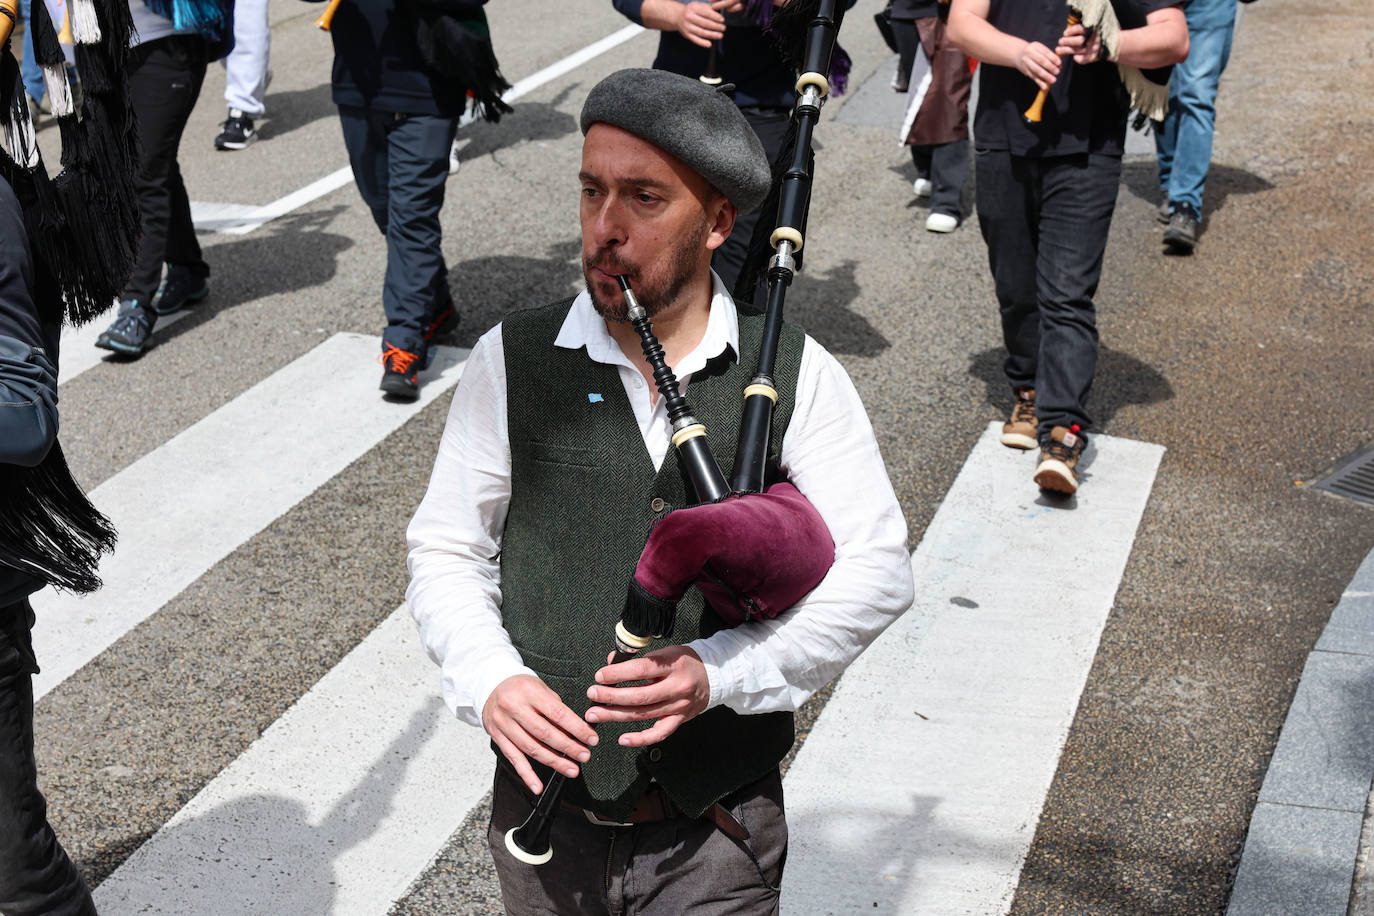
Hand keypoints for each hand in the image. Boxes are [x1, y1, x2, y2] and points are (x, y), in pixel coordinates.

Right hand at [482, 674, 598, 793]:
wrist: (490, 685)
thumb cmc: (520, 687)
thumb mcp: (540, 687)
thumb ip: (556, 707)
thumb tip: (576, 730)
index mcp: (529, 691)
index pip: (557, 713)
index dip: (577, 728)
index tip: (590, 738)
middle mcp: (514, 707)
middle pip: (544, 733)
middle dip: (568, 747)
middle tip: (584, 755)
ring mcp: (503, 724)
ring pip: (531, 748)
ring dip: (554, 762)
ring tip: (571, 769)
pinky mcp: (497, 737)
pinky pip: (514, 759)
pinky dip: (527, 775)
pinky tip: (538, 786)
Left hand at [585, 646, 709, 746]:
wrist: (713, 676)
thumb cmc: (685, 662)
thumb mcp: (665, 652)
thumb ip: (639, 659)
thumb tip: (612, 663)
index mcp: (673, 665)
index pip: (641, 670)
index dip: (618, 674)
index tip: (600, 675)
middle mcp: (677, 687)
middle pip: (640, 695)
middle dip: (612, 696)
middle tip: (593, 694)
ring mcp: (679, 706)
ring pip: (644, 714)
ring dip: (616, 715)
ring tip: (596, 713)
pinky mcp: (679, 719)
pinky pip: (659, 733)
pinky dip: (640, 738)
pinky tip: (623, 739)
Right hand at [677, 0, 733, 46]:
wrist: (678, 16)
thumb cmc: (692, 11)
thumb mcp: (699, 5)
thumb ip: (709, 9)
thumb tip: (720, 15)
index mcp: (693, 8)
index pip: (706, 13)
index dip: (716, 17)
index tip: (722, 20)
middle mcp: (689, 17)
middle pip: (705, 23)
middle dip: (716, 26)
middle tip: (723, 28)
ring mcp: (687, 26)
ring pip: (702, 32)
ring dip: (712, 35)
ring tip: (720, 35)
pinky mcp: (687, 34)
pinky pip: (696, 40)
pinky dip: (703, 43)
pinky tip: (709, 44)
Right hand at [1015, 39, 1060, 90]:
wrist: (1017, 54)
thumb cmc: (1033, 51)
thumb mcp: (1040, 48)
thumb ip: (1049, 55)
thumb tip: (1059, 65)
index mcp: (1035, 46)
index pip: (1045, 52)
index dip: (1053, 58)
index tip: (1059, 63)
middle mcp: (1029, 53)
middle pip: (1041, 61)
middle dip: (1050, 67)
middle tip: (1057, 72)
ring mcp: (1026, 62)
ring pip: (1036, 70)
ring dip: (1046, 76)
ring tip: (1053, 80)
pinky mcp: (1025, 70)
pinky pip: (1033, 77)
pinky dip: (1039, 82)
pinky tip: (1045, 87)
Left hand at [1057, 23, 1101, 64]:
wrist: (1114, 45)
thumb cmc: (1100, 34)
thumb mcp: (1095, 26)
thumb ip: (1084, 27)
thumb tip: (1069, 28)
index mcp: (1094, 29)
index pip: (1080, 29)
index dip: (1070, 31)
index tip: (1065, 33)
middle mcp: (1094, 39)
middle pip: (1078, 41)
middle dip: (1067, 41)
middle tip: (1060, 41)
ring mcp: (1094, 49)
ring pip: (1077, 50)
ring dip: (1066, 50)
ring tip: (1058, 49)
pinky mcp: (1094, 57)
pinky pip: (1082, 59)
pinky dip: (1077, 58)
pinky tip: (1074, 56)